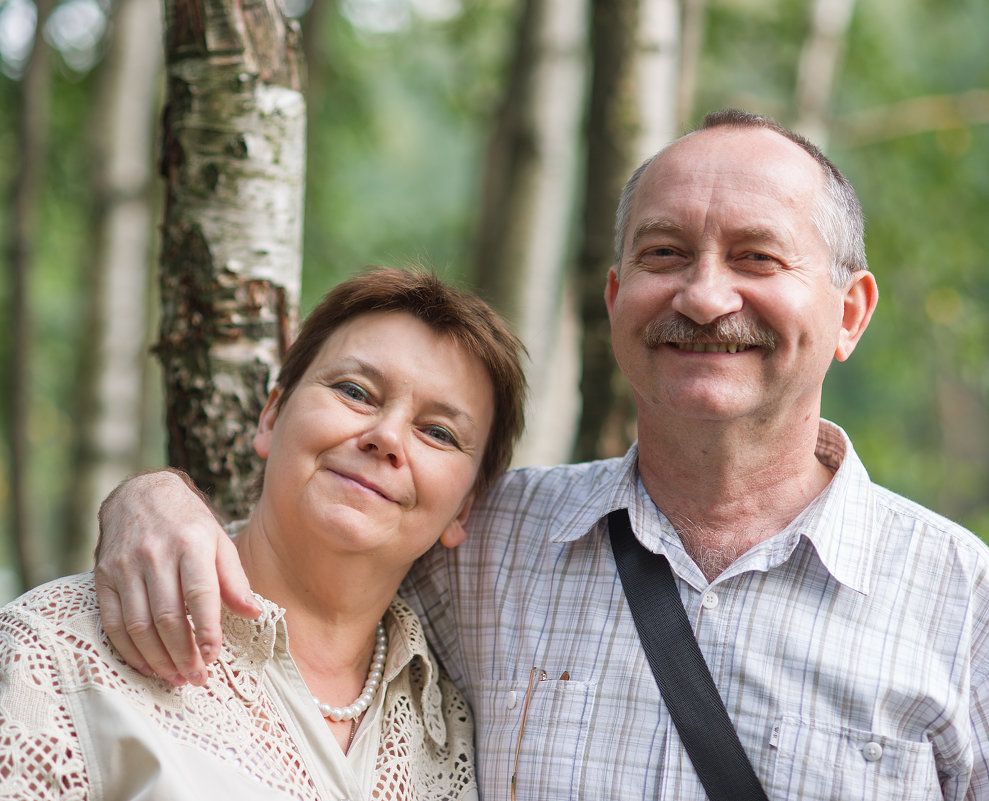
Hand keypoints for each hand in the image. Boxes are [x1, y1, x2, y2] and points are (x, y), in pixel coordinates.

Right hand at [94, 469, 260, 685]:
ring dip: (158, 658)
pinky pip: (113, 621)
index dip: (208, 631)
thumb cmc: (188, 523)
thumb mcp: (219, 541)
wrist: (141, 495)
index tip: (214, 657)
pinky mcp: (103, 576)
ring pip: (139, 624)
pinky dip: (130, 650)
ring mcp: (126, 566)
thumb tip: (254, 612)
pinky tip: (147, 665)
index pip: (200, 594)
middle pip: (168, 615)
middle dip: (183, 653)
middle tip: (196, 678)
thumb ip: (234, 578)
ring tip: (175, 676)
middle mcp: (156, 554)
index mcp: (191, 543)